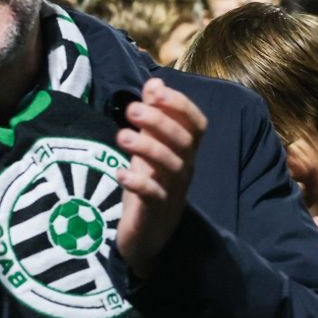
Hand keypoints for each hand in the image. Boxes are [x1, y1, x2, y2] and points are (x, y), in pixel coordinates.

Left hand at [116, 78, 206, 278]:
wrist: (147, 236)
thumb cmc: (151, 185)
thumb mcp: (150, 147)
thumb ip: (152, 117)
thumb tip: (154, 81)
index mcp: (186, 152)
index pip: (196, 124)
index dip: (180, 105)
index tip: (156, 91)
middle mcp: (185, 168)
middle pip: (183, 141)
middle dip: (159, 121)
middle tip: (131, 109)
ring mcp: (173, 191)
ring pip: (170, 166)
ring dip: (147, 147)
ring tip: (122, 135)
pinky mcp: (156, 212)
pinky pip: (153, 195)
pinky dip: (138, 182)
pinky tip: (121, 172)